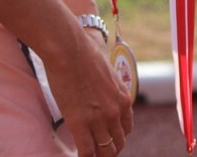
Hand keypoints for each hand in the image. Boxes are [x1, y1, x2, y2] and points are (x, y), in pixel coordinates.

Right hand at [42, 23, 133, 154]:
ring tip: (89, 156)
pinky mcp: (80, 123)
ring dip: (98, 156)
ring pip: (105, 151)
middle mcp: (116, 111)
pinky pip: (87, 151)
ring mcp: (99, 118)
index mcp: (124, 98)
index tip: (106, 139)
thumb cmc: (84, 55)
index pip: (126, 129)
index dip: (116, 137)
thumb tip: (101, 89)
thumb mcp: (107, 73)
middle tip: (97, 151)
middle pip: (118, 143)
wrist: (70, 50)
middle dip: (108, 150)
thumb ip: (108, 87)